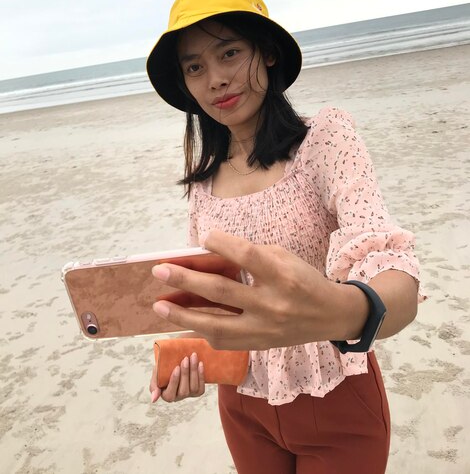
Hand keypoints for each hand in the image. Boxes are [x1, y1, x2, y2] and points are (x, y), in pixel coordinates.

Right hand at [149, 352, 204, 402]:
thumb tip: (154, 400)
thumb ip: (154, 386)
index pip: (170, 393)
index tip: (176, 367)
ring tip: (193, 357)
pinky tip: (200, 364)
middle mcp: (178, 398)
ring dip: (194, 371)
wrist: (174, 363)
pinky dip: (201, 375)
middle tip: (186, 358)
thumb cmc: (163, 370)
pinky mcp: (198, 392)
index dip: (174, 381)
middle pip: (184, 390)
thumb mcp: (155, 375)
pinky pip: (201, 387)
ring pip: (194, 388)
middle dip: (185, 373)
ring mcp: (189, 395)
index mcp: (167, 396)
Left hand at [151, 230, 368, 349]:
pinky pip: (223, 341)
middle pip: (222, 291)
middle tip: (159, 271)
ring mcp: (264, 328)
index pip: (247, 255)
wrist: (331, 316)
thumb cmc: (303, 280)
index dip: (222, 244)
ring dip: (183, 314)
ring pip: (216, 324)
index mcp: (282, 274)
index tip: (203, 237)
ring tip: (159, 305)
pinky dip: (200, 331)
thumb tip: (210, 255)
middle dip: (186, 280)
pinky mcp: (260, 344)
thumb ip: (252, 256)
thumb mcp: (284, 258)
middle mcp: (272, 303)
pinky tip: (181, 323)